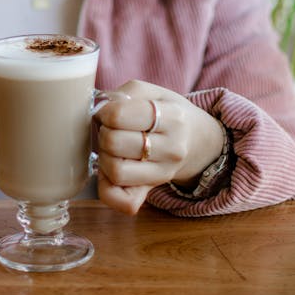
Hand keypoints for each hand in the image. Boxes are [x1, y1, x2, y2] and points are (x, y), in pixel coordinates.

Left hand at [94, 80, 224, 214]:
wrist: (196, 140)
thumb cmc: (166, 112)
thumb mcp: (152, 92)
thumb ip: (124, 93)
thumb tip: (98, 109)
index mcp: (172, 117)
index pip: (119, 116)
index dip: (104, 112)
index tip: (108, 112)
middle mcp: (172, 148)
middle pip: (113, 143)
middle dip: (103, 133)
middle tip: (111, 130)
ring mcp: (163, 173)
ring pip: (115, 172)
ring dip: (104, 157)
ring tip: (113, 149)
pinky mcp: (152, 191)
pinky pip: (123, 202)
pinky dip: (108, 189)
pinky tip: (110, 172)